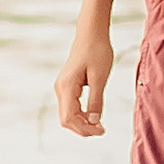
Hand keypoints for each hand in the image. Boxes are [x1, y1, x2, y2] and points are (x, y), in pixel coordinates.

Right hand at [52, 20, 113, 136]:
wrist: (91, 33)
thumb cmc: (97, 51)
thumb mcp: (100, 77)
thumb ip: (96, 100)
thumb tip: (95, 121)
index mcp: (66, 86)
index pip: (69, 118)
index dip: (84, 129)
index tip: (101, 130)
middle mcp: (60, 88)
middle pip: (66, 120)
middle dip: (83, 128)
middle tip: (102, 130)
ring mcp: (62, 87)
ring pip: (68, 114)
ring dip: (82, 122)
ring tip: (100, 124)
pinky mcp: (67, 85)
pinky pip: (71, 107)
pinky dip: (81, 114)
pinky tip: (94, 115)